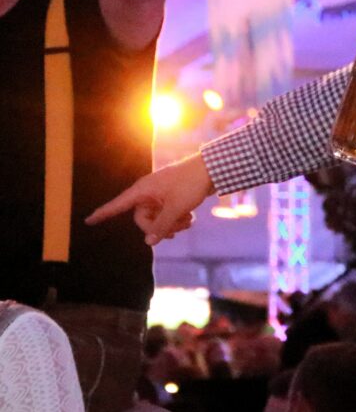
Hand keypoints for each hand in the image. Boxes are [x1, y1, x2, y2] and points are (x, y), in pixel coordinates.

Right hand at [86, 153, 214, 245]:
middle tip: (176, 230)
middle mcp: (148, 192)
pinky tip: (190, 220)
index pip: (118, 205)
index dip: (103, 214)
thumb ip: (162, 225)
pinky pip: (167, 214)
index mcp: (143, 190)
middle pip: (143, 219)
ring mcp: (160, 195)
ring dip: (171, 224)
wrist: (212, 169)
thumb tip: (148, 242)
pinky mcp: (171, 198)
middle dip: (159, 227)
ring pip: (157, 218)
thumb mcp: (176, 207)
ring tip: (188, 222)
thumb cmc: (191, 184)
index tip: (88, 221)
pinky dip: (176, 219)